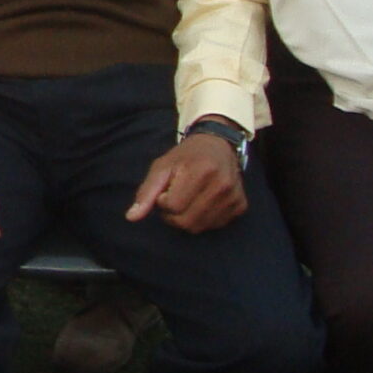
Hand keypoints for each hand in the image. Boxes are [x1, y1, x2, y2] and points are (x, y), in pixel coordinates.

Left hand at [127, 126, 247, 234]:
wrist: (218, 145)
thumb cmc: (186, 157)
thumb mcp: (162, 167)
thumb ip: (146, 192)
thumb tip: (131, 217)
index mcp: (200, 171)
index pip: (172, 206)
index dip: (163, 202)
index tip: (167, 189)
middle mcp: (221, 185)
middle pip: (185, 221)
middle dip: (172, 215)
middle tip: (173, 199)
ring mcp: (233, 197)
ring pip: (199, 227)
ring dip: (186, 218)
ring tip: (187, 199)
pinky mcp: (240, 205)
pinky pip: (214, 226)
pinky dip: (203, 219)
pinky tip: (202, 202)